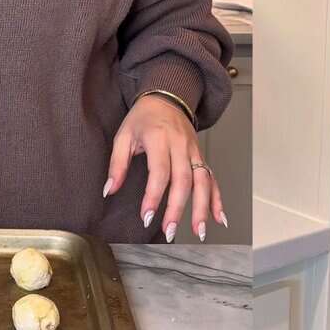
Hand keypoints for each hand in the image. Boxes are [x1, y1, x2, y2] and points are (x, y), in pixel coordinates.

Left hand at [106, 94, 225, 242]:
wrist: (167, 97)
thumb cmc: (143, 118)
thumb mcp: (123, 135)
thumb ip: (117, 164)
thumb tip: (110, 191)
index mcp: (160, 139)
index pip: (159, 172)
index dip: (153, 196)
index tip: (146, 217)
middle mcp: (181, 146)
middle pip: (183, 180)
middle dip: (177, 209)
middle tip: (168, 231)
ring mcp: (195, 151)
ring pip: (203, 182)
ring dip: (202, 208)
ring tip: (198, 232)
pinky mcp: (201, 156)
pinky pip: (212, 179)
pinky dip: (217, 199)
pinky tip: (219, 218)